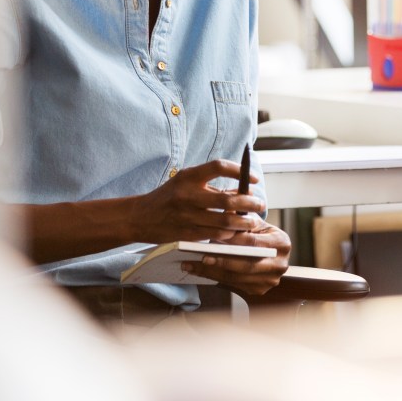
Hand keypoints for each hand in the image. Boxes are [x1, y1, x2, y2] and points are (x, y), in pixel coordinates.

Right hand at [128, 158, 264, 243]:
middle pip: (227, 200)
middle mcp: (187, 195)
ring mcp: (187, 216)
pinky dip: (228, 234)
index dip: (240, 171)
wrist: (140, 217)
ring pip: (224, 221)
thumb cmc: (168, 197)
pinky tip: (236, 233)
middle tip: (260, 204)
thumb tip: (241, 192)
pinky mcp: (186, 233)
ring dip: (243, 223)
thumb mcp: (185, 183)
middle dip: (249, 203)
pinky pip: (214, 235)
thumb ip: (210, 185)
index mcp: (188, 176)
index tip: (254, 179)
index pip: (219, 166)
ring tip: (252, 222)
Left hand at [186, 217, 291, 295]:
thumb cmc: (258, 233)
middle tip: (201, 257)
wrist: (268, 252)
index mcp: (282, 243)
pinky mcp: (259, 290)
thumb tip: (225, 209)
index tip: (214, 237)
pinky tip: (201, 271)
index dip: (233, 241)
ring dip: (213, 272)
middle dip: (222, 261)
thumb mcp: (254, 222)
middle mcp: (280, 265)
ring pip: (237, 277)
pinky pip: (234, 285)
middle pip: (246, 265)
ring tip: (193, 265)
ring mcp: (270, 280)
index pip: (254, 242)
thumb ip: (241, 216)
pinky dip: (216, 278)